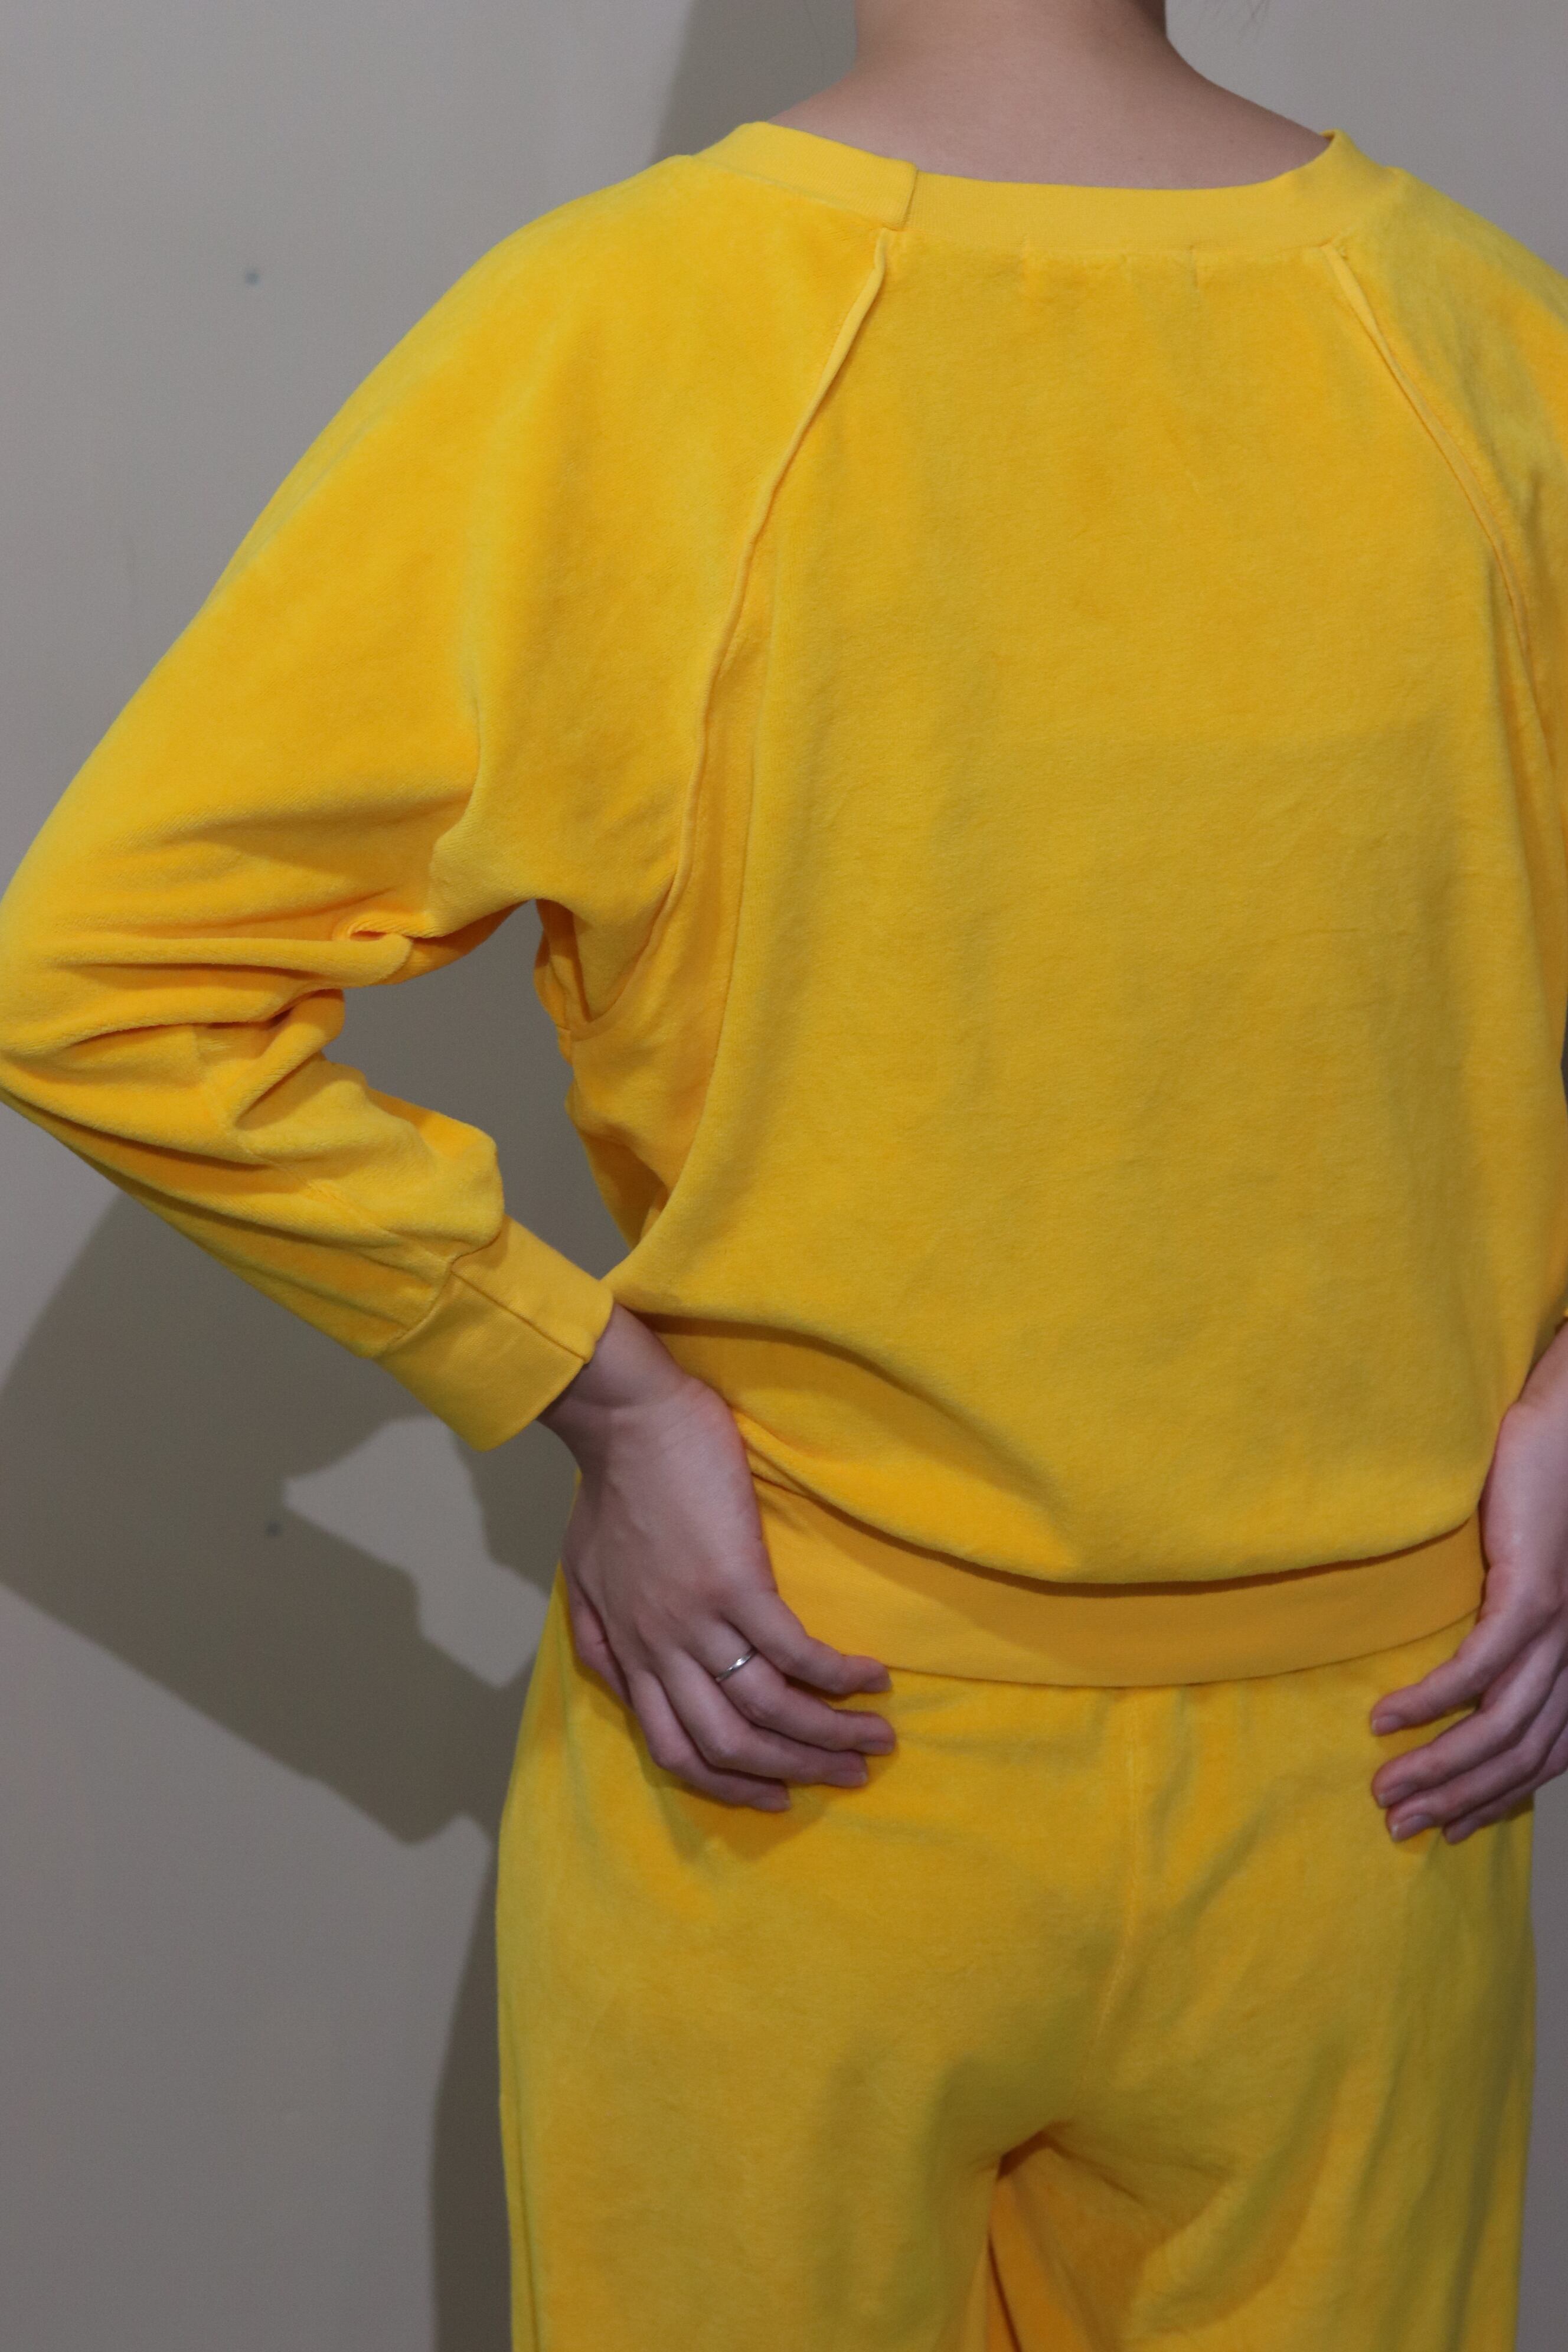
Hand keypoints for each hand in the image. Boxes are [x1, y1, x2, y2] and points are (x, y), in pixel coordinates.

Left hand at [539, 1303, 895, 1812]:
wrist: (623, 1421)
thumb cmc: (607, 1488)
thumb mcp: (582, 1576)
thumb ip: (599, 1636)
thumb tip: (620, 1681)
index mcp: (631, 1653)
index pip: (678, 1750)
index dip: (731, 1786)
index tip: (778, 1796)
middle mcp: (663, 1650)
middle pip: (730, 1745)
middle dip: (795, 1770)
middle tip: (849, 1775)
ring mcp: (698, 1619)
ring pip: (767, 1710)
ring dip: (829, 1734)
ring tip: (878, 1738)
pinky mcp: (735, 1581)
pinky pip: (794, 1650)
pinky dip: (837, 1674)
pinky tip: (872, 1676)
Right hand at [1371, 1324, 1567, 1843]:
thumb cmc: (1541, 1492)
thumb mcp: (1524, 1577)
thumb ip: (1507, 1629)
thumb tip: (1456, 1681)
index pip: (1544, 1758)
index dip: (1495, 1802)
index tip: (1445, 1828)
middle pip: (1521, 1757)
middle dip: (1457, 1801)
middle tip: (1398, 1825)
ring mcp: (1563, 1628)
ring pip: (1501, 1727)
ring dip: (1438, 1767)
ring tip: (1385, 1788)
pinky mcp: (1534, 1594)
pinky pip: (1478, 1668)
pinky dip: (1430, 1701)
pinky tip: (1387, 1718)